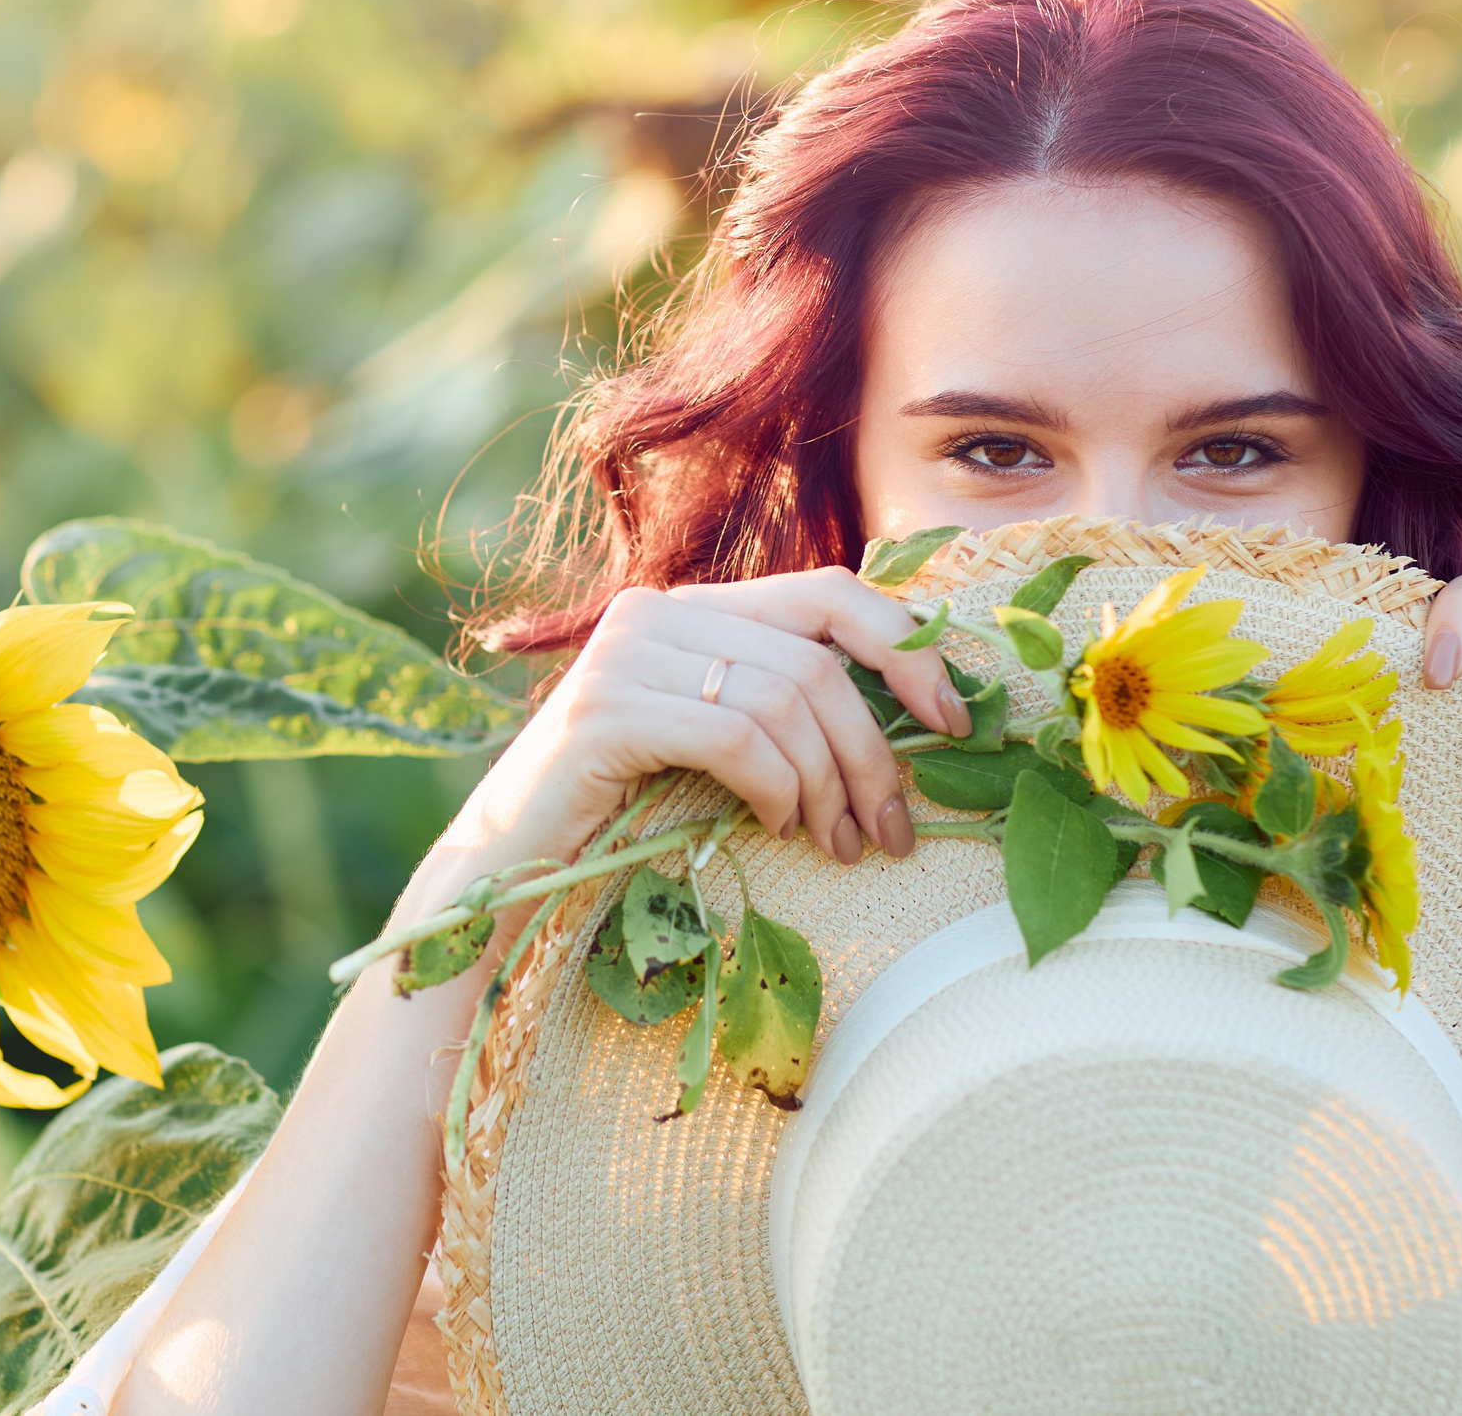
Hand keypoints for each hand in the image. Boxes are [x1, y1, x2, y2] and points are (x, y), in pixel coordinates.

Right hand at [411, 567, 967, 919]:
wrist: (506, 868)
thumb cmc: (621, 814)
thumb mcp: (713, 743)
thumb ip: (779, 707)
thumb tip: (906, 720)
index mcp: (694, 605)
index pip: (829, 593)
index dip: (907, 647)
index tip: (955, 719)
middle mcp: (657, 610)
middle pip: (817, 655)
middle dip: (875, 747)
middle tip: (895, 829)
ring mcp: (625, 654)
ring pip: (785, 698)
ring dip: (832, 785)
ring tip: (840, 847)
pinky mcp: (604, 710)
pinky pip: (735, 737)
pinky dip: (778, 788)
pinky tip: (781, 828)